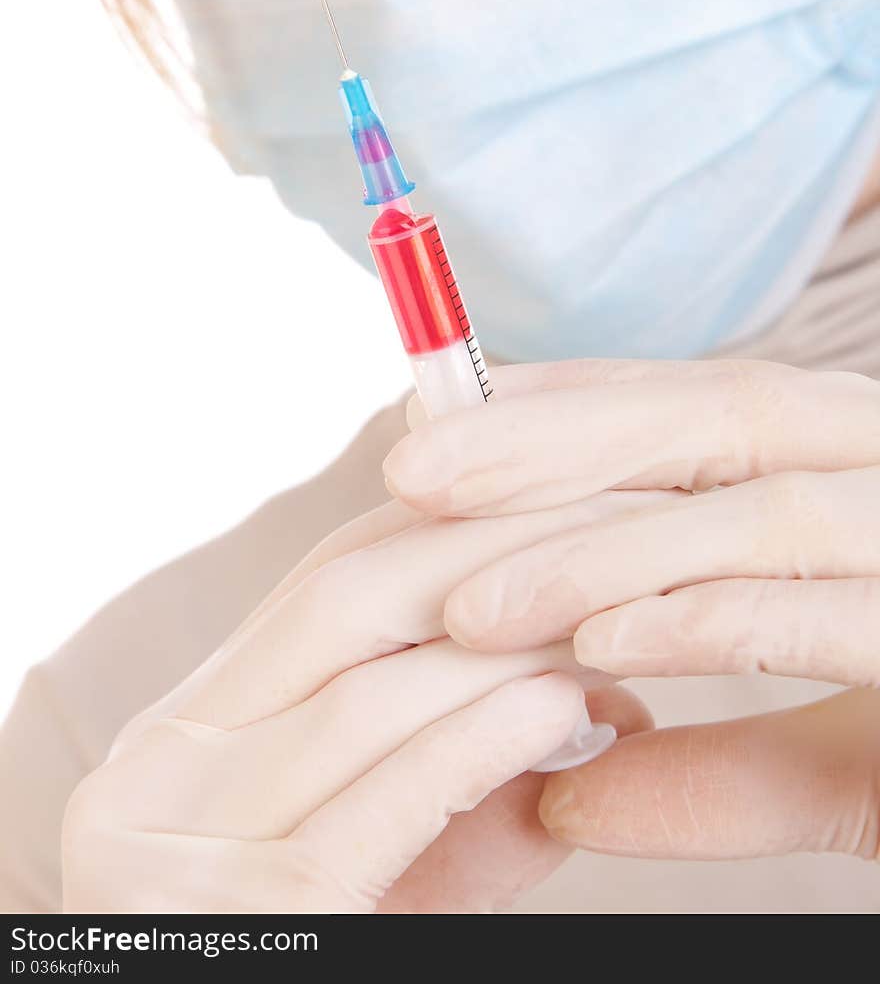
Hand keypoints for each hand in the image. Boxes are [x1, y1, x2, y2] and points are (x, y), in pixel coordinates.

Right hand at [63, 495, 649, 912]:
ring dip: (509, 656)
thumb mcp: (379, 866)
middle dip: (491, 551)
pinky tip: (558, 712)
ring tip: (612, 631)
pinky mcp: (232, 920)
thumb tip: (600, 701)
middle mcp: (158, 764)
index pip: (325, 575)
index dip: (452, 519)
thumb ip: (468, 783)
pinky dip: (473, 749)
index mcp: (186, 729)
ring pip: (365, 702)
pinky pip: (371, 813)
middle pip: (341, 602)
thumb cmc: (304, 955)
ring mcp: (172, 841)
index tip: (562, 490)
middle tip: (614, 525)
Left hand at [383, 357, 879, 862]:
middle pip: (720, 419)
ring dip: (601, 555)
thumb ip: (717, 767)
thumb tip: (566, 799)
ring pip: (757, 517)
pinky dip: (702, 622)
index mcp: (862, 471)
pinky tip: (597, 647)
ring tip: (474, 608)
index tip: (446, 426)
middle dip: (552, 445)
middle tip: (415, 473)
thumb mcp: (836, 767)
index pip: (699, 405)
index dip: (566, 408)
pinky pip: (818, 614)